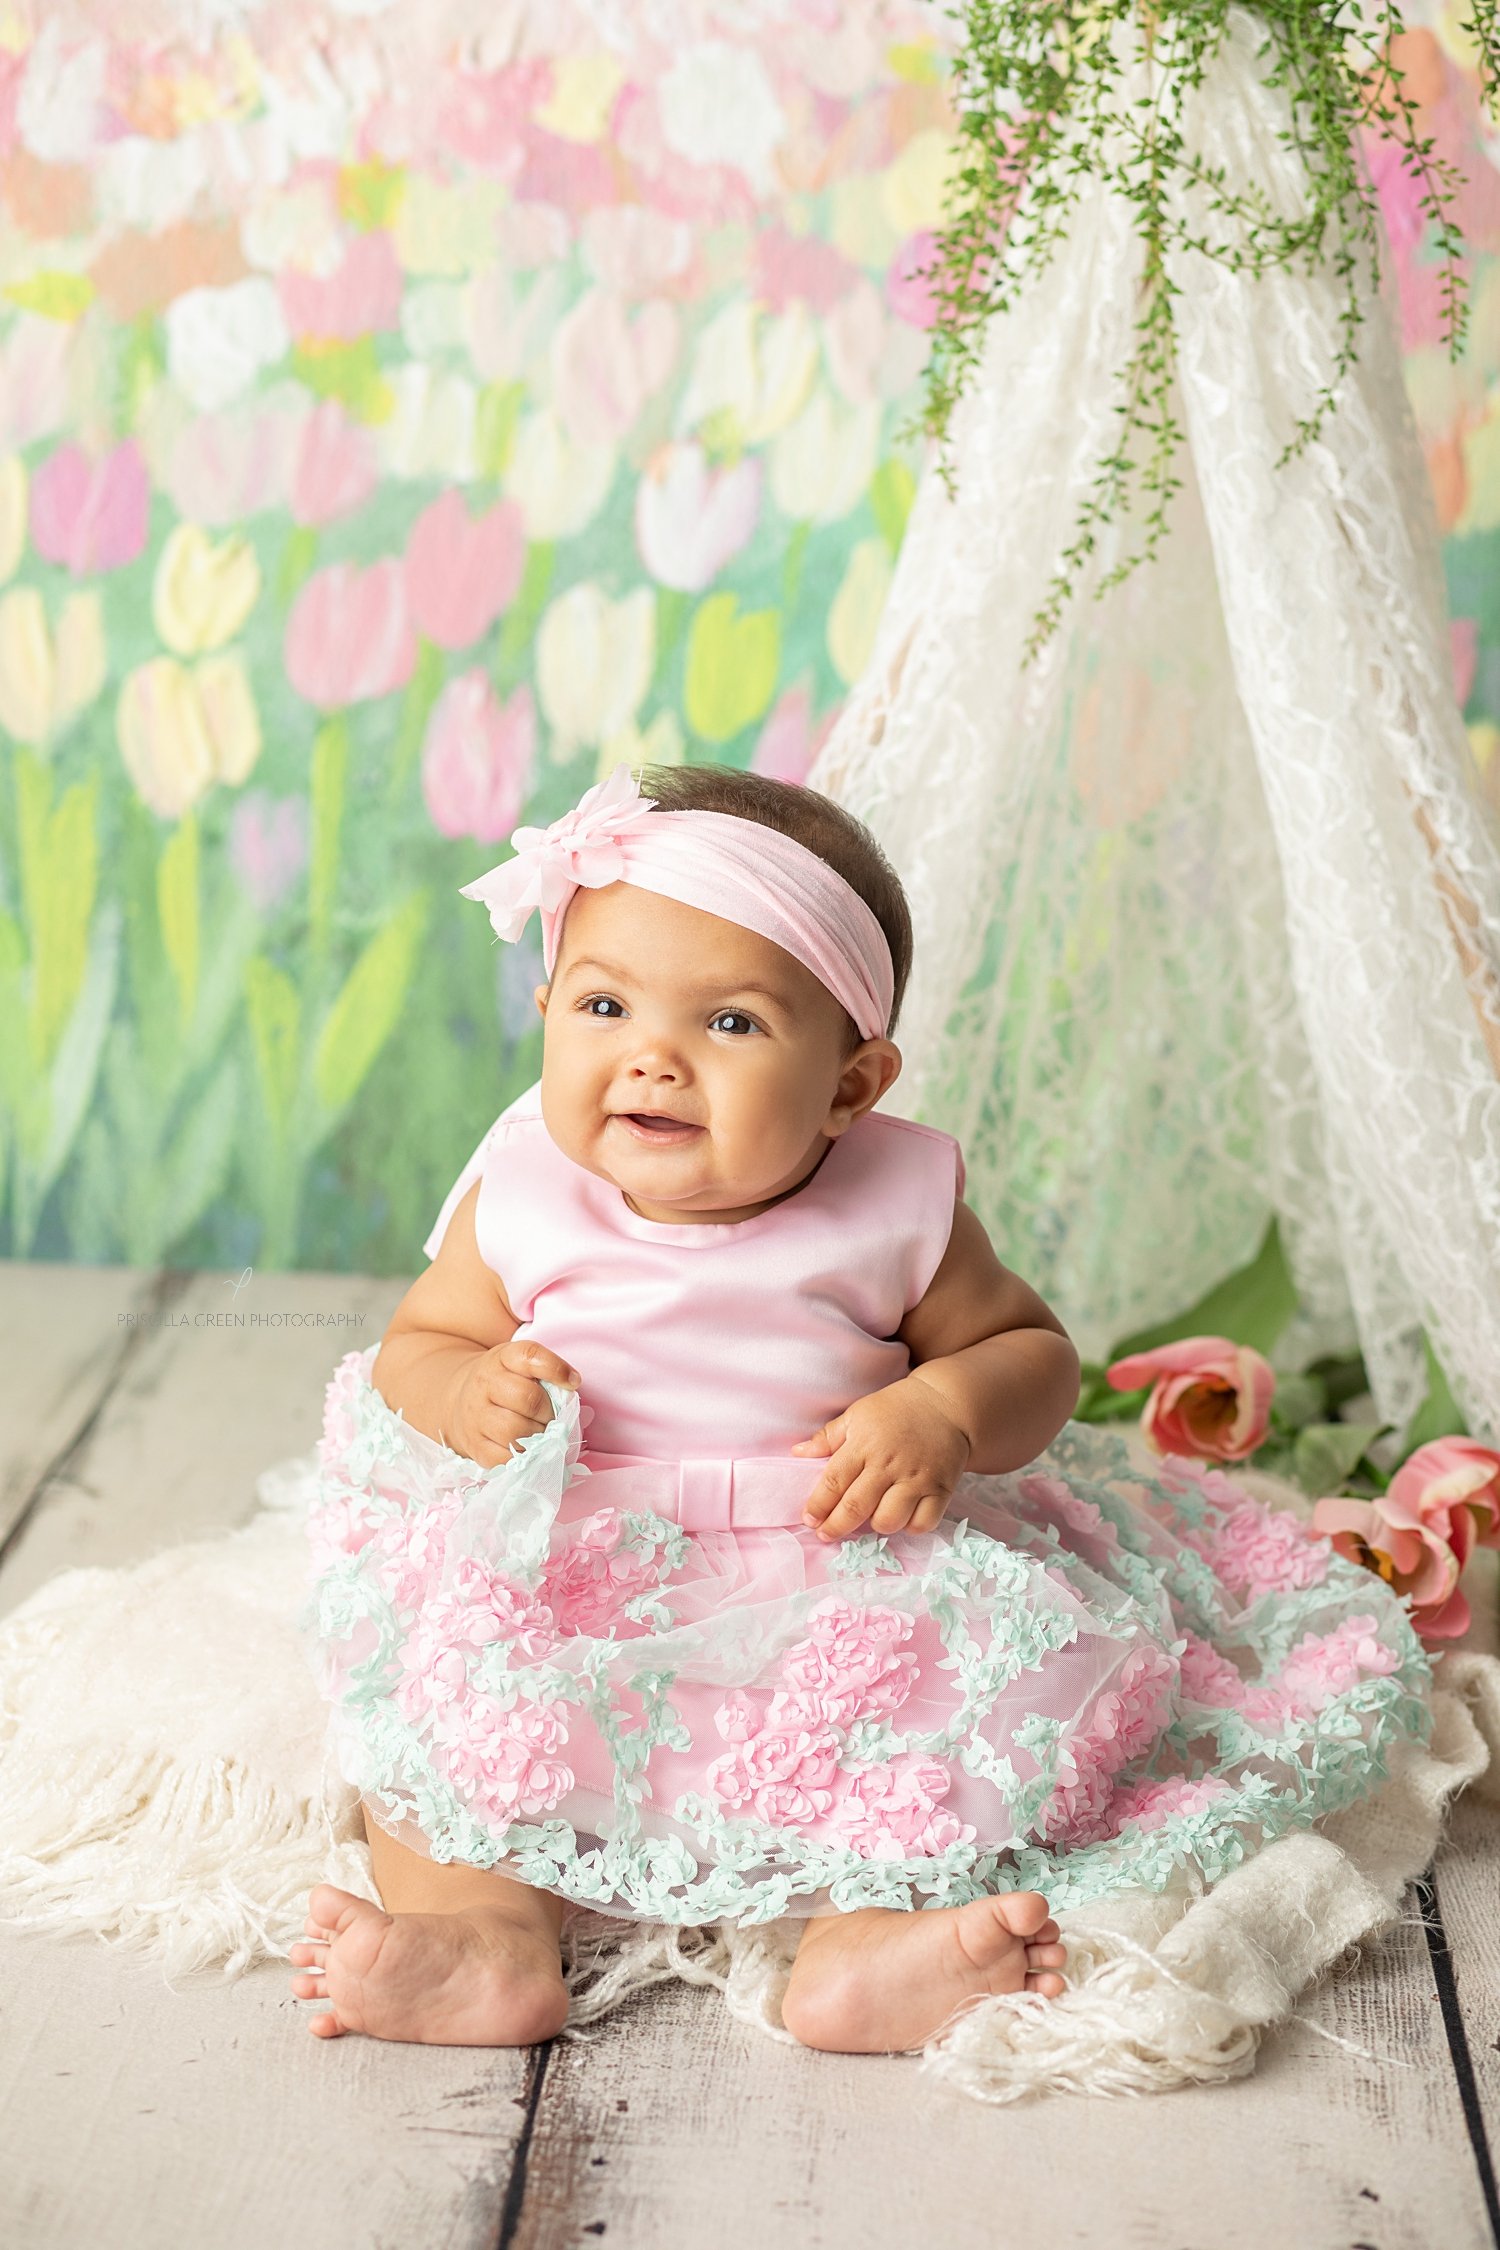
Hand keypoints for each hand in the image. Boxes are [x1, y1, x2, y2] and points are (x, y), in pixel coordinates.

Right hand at [443, 1339, 579, 1468]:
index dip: (557, 1370)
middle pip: (528, 1399)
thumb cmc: (502, 1381)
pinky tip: (528, 1448)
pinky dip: (524, 1457)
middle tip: (552, 1416)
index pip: (530, 1357)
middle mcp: (484, 1385)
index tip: (573, 1382)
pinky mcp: (475, 1446)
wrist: (460, 1399)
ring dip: (538, 1436)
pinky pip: (505, 1458)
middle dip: (550, 1411)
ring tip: (541, 1433)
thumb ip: (546, 1369)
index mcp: (500, 1358)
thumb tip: (571, 1386)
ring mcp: (476, 1417)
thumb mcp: (520, 1363)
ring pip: (516, 1432)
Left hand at [791, 1375, 970, 1540]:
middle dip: (835, 1526)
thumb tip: (797, 1454)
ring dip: (874, 1526)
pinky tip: (901, 1516)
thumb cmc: (896, 1409)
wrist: (947, 1404)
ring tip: (869, 1519)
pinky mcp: (941, 1490)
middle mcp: (890, 1464)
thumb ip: (828, 1437)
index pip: (834, 1482)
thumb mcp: (858, 1414)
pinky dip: (909, 1527)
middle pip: (856, 1507)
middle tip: (825, 1533)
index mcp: (865, 1444)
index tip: (809, 1519)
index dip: (818, 1505)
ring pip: (888, 1521)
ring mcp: (917, 1479)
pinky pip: (922, 1523)